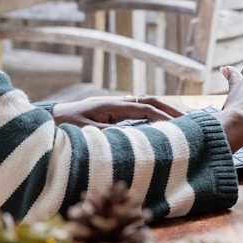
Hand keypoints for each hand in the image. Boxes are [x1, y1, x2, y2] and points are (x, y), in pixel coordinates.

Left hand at [51, 95, 183, 127]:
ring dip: (163, 112)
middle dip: (170, 110)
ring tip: (182, 123)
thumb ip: (111, 136)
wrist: (52, 119)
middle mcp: (117, 103)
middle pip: (149, 102)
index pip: (145, 108)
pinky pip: (138, 114)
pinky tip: (161, 128)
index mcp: (113, 105)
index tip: (182, 127)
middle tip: (191, 121)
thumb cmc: (66, 126)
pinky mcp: (112, 114)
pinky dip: (152, 118)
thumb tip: (136, 140)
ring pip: (145, 106)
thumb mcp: (88, 132)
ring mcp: (115, 107)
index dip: (164, 117)